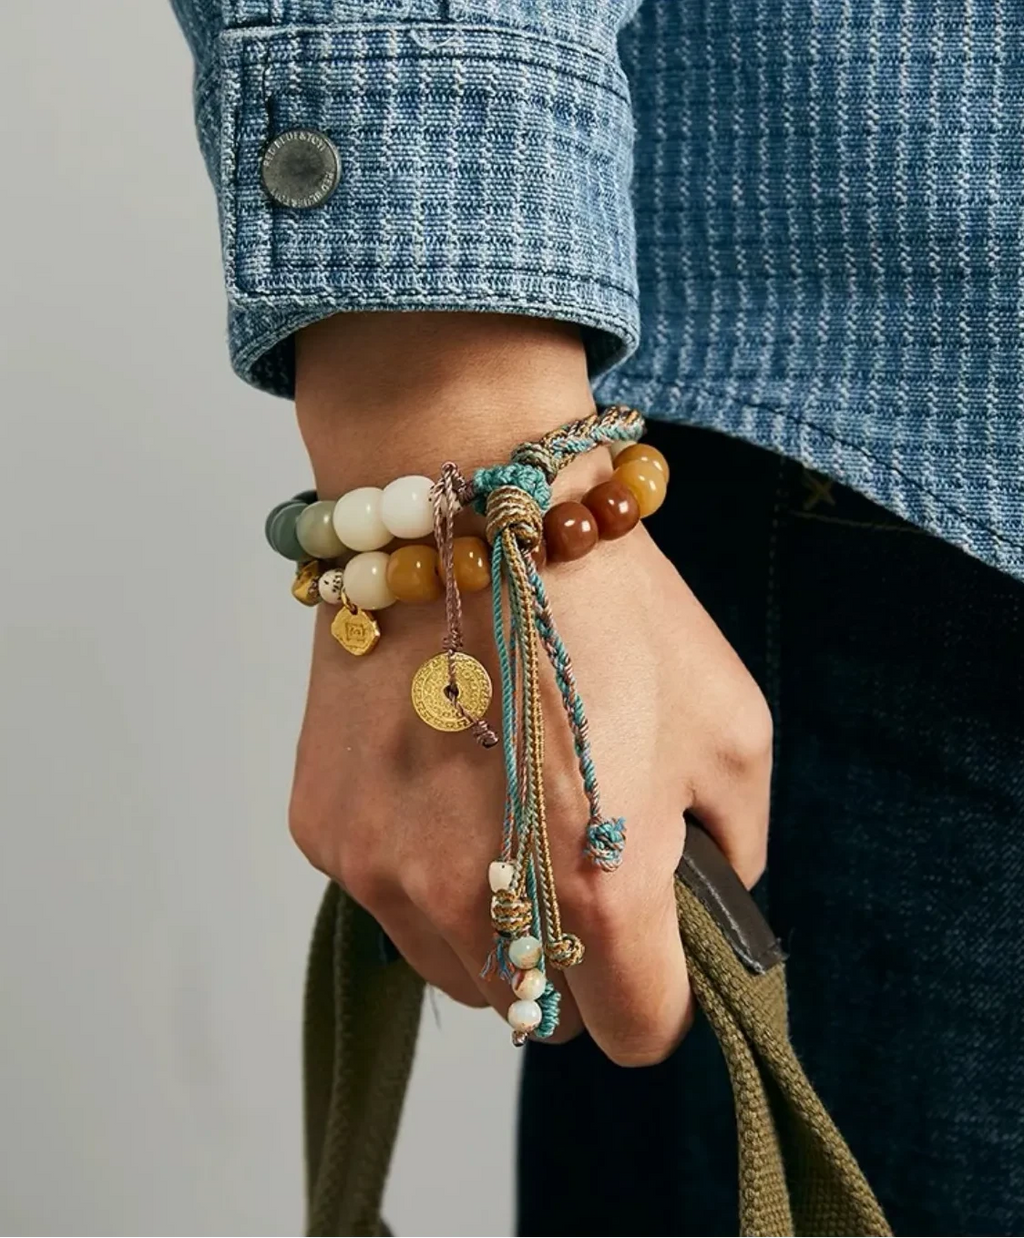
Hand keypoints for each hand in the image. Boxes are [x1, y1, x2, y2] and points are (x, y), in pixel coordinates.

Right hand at [288, 313, 771, 1064]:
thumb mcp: (729, 723)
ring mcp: (386, 873)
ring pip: (453, 964)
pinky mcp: (327, 834)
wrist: (472, 509)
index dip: (657, 998)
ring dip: (487, 917)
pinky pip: (386, 894)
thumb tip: (702, 905)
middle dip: (567, 957)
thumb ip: (733, 849)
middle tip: (573, 855)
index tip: (652, 950)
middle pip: (535, 1010)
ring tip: (500, 806)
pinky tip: (439, 770)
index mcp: (600, 893)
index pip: (635, 1034)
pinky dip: (419, 862)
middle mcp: (479, 904)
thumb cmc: (610, 607)